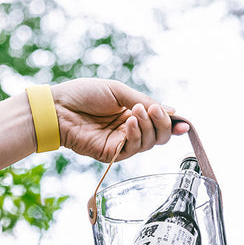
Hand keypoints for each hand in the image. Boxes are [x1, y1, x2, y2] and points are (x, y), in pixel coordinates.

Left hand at [52, 78, 188, 162]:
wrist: (58, 107)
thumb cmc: (85, 94)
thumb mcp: (119, 91)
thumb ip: (145, 101)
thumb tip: (173, 111)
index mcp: (134, 113)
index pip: (160, 122)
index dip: (174, 123)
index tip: (184, 123)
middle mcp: (131, 129)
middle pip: (160, 136)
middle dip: (163, 124)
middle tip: (154, 111)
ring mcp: (122, 142)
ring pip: (150, 143)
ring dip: (148, 127)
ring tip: (136, 112)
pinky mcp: (112, 153)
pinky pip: (134, 149)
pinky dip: (136, 135)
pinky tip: (129, 123)